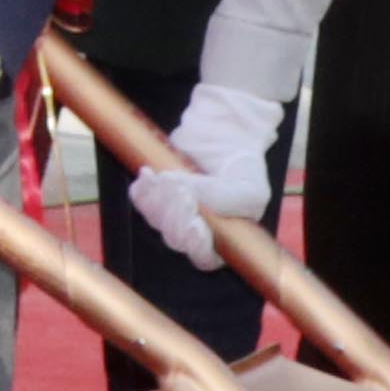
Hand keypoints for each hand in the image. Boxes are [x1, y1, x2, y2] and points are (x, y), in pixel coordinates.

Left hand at [127, 78, 280, 269]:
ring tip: (167, 177)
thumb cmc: (244, 168)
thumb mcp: (249, 189)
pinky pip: (140, 201)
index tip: (197, 224)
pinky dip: (141, 190)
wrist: (227, 133)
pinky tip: (147, 174)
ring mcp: (173, 212)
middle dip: (176, 217)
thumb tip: (188, 195)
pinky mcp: (156, 193)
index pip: (204, 258)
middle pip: (176, 239)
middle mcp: (194, 230)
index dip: (196, 246)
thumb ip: (223, 200)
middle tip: (183, 192)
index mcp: (221, 239)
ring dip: (158, 201)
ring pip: (156, 221)